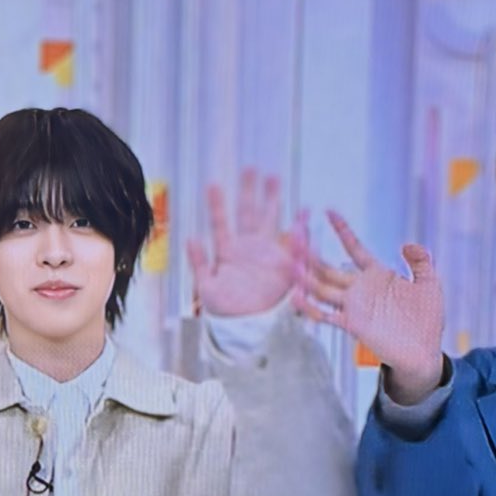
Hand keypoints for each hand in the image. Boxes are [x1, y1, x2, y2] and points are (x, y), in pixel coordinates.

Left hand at [185, 169, 306, 317]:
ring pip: (270, 220)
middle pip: (249, 213)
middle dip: (250, 191)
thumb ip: (199, 263)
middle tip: (251, 169)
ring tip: (273, 178)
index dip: (217, 205)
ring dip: (271, 200)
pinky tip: (305, 211)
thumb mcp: (207, 287)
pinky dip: (300, 228)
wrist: (247, 327)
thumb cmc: (225, 310)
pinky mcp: (284, 264)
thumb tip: (191, 237)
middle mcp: (248, 247)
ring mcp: (267, 252)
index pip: (222, 223)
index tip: (213, 184)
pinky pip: (293, 243)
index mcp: (228, 251)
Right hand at [296, 213, 444, 398]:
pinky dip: (310, 307)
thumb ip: (420, 262)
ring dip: (305, 277)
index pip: (355, 249)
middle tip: (293, 236)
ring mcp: (354, 306)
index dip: (343, 231)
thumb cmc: (427, 320)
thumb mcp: (429, 284)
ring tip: (288, 263)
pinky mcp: (353, 324)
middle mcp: (360, 288)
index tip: (329, 212)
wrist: (424, 352)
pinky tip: (296, 298)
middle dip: (310, 252)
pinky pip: (327, 314)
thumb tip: (406, 244)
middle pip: (328, 267)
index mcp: (377, 275)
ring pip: (322, 288)